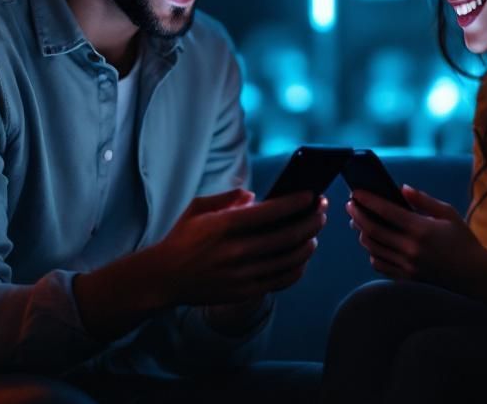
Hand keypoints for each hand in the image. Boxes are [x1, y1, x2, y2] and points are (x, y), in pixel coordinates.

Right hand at [153, 188, 326, 306]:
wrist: (164, 277)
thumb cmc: (183, 237)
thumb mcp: (198, 208)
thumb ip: (229, 197)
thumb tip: (256, 196)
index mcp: (224, 225)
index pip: (270, 212)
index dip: (295, 202)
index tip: (312, 195)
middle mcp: (235, 251)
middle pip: (286, 236)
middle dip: (310, 221)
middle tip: (322, 211)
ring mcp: (241, 274)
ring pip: (288, 259)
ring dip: (307, 244)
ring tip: (314, 234)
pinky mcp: (244, 292)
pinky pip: (281, 280)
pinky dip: (297, 268)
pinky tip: (302, 257)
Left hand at [348, 185, 486, 307]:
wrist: (473, 274)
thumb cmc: (463, 240)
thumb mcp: (448, 214)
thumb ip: (423, 200)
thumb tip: (402, 188)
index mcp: (421, 229)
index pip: (386, 211)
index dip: (368, 200)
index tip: (356, 192)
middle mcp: (411, 248)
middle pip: (373, 230)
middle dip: (357, 215)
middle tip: (350, 205)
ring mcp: (407, 265)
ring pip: (373, 248)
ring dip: (362, 233)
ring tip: (358, 222)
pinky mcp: (407, 278)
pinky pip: (380, 265)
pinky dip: (372, 253)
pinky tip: (373, 243)